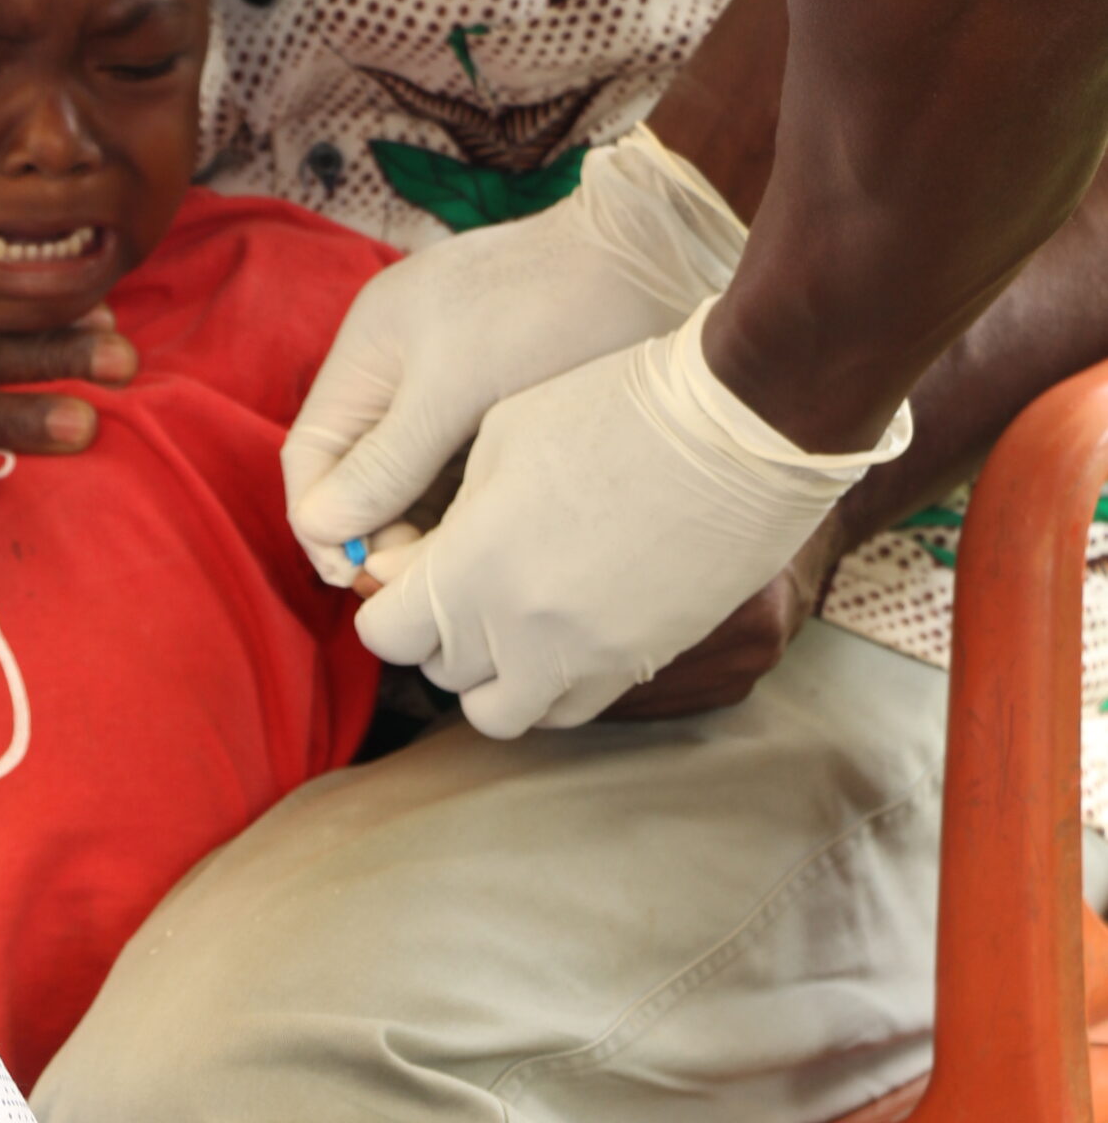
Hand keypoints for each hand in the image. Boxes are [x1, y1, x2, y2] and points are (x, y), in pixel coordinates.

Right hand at [283, 127, 744, 583]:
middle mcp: (400, 380)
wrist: (655, 265)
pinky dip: (467, 518)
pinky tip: (493, 542)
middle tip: (417, 580)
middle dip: (378, 534)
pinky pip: (462, 486)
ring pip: (412, 491)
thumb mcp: (455, 387)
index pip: (310, 456)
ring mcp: (452, 401)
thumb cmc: (546, 306)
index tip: (358, 576)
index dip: (322, 521)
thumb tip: (322, 527)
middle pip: (358, 480)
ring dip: (425, 534)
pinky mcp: (501, 421)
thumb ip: (386, 461)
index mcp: (369, 355)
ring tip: (460, 566)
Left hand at [354, 303, 909, 734]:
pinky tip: (557, 637)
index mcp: (470, 571)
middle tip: (459, 582)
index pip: (385, 634)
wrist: (737, 430)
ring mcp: (581, 660)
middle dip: (435, 631)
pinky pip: (566, 712)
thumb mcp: (497, 438)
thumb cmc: (612, 409)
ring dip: (488, 676)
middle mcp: (518, 633)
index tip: (407, 570)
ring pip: (497, 713)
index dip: (387, 600)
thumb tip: (415, 564)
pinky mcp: (635, 666)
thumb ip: (445, 519)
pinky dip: (545, 687)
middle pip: (439, 672)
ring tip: (506, 622)